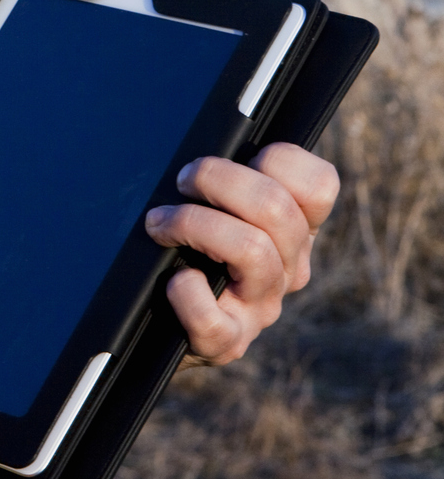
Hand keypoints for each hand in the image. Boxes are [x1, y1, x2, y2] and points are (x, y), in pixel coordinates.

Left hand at [144, 143, 338, 364]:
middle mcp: (289, 267)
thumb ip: (227, 178)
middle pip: (277, 208)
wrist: (157, 317)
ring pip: (252, 250)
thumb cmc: (182, 243)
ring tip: (158, 223)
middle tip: (182, 180)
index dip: (278, 159)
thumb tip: (213, 135)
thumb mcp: (214, 204)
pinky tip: (172, 281)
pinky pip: (213, 318)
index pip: (320, 184)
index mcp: (293, 227)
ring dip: (194, 225)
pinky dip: (186, 294)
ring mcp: (262, 307)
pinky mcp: (228, 343)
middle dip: (219, 179)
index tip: (238, 151)